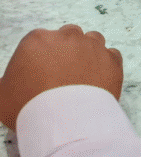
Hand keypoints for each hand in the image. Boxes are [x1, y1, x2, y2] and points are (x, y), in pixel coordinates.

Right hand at [0, 25, 122, 131]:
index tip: (44, 72)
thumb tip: (15, 82)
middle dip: (68, 50)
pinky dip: (106, 65)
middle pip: (69, 36)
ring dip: (89, 53)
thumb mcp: (3, 93)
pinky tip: (99, 80)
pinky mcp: (112, 59)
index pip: (42, 40)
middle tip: (65, 73)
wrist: (65, 120)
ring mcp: (93, 46)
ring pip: (93, 41)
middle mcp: (67, 37)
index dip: (43, 56)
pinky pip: (111, 56)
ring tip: (84, 75)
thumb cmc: (28, 106)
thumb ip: (10, 81)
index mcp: (37, 40)